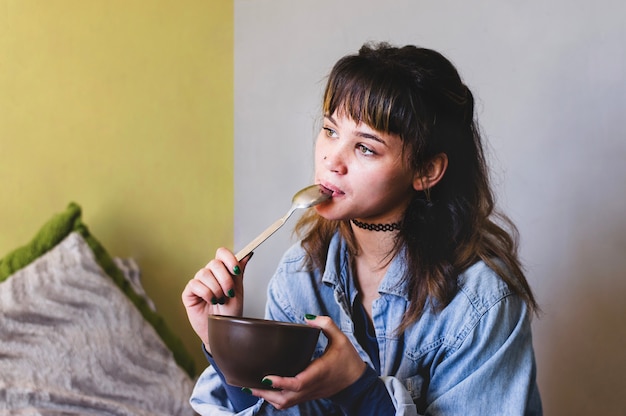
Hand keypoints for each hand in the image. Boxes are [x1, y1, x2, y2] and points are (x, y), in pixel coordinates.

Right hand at [181, 248, 251, 350]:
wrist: (223, 331)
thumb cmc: (230, 313)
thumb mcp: (238, 291)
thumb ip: (239, 272)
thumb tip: (248, 254)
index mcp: (222, 271)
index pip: (222, 253)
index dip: (229, 259)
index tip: (236, 271)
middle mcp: (209, 274)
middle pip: (214, 263)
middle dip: (225, 279)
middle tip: (229, 293)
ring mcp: (198, 282)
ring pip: (204, 273)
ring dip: (216, 289)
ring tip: (220, 301)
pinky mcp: (189, 292)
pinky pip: (195, 284)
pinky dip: (206, 293)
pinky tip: (210, 301)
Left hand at [249, 315, 366, 409]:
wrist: (358, 382)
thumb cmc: (349, 360)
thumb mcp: (341, 338)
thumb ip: (326, 325)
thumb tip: (308, 318)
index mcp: (319, 373)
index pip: (297, 382)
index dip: (280, 382)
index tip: (266, 377)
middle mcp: (312, 387)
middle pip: (285, 398)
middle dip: (265, 394)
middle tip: (248, 385)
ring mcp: (310, 394)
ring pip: (285, 403)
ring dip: (268, 398)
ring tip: (252, 388)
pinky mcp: (308, 396)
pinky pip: (289, 403)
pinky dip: (275, 400)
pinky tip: (267, 391)